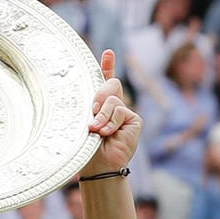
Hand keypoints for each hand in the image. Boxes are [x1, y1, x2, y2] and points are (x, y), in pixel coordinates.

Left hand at [80, 50, 141, 177]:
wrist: (98, 165)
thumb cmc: (86, 146)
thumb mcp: (85, 120)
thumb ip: (95, 102)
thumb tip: (108, 87)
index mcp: (99, 106)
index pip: (104, 83)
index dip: (107, 67)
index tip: (108, 53)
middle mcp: (114, 107)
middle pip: (109, 85)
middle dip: (98, 97)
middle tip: (91, 114)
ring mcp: (124, 113)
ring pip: (113, 99)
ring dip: (102, 114)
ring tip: (96, 130)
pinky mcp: (134, 120)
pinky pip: (121, 110)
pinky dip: (111, 121)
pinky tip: (107, 133)